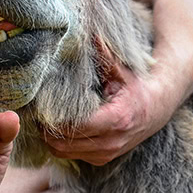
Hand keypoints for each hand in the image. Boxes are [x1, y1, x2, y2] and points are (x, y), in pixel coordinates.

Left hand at [44, 64, 172, 165]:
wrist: (158, 107)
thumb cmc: (137, 86)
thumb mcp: (122, 70)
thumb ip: (104, 54)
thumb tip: (88, 33)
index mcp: (116, 119)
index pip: (73, 126)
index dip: (53, 116)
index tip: (41, 103)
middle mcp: (112, 142)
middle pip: (63, 143)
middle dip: (45, 128)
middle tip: (35, 111)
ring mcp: (107, 154)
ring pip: (63, 152)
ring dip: (49, 138)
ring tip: (42, 118)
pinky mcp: (102, 159)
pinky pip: (71, 155)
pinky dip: (60, 144)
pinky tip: (56, 127)